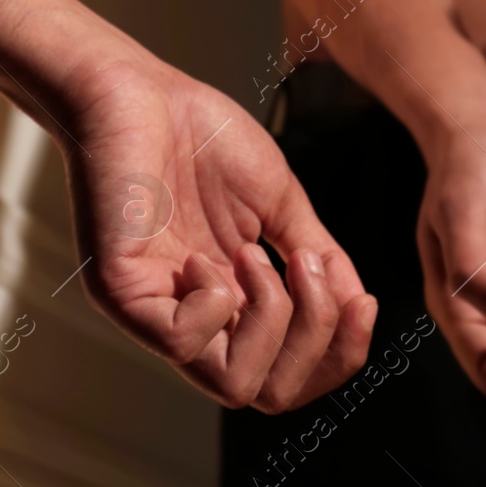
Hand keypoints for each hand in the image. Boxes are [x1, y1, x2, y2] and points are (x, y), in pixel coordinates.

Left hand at [58, 54, 374, 411]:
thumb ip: (318, 258)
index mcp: (233, 304)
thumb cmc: (202, 137)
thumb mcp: (280, 204)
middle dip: (316, 338)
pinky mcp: (121, 293)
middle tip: (304, 265)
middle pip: (273, 394)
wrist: (142, 91)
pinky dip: (217, 303)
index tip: (363, 300)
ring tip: (253, 253)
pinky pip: (184, 345)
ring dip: (270, 319)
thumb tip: (359, 306)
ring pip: (236, 386)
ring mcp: (156, 313)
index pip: (292, 376)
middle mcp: (196, 321)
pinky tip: (204, 255)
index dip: (340, 353)